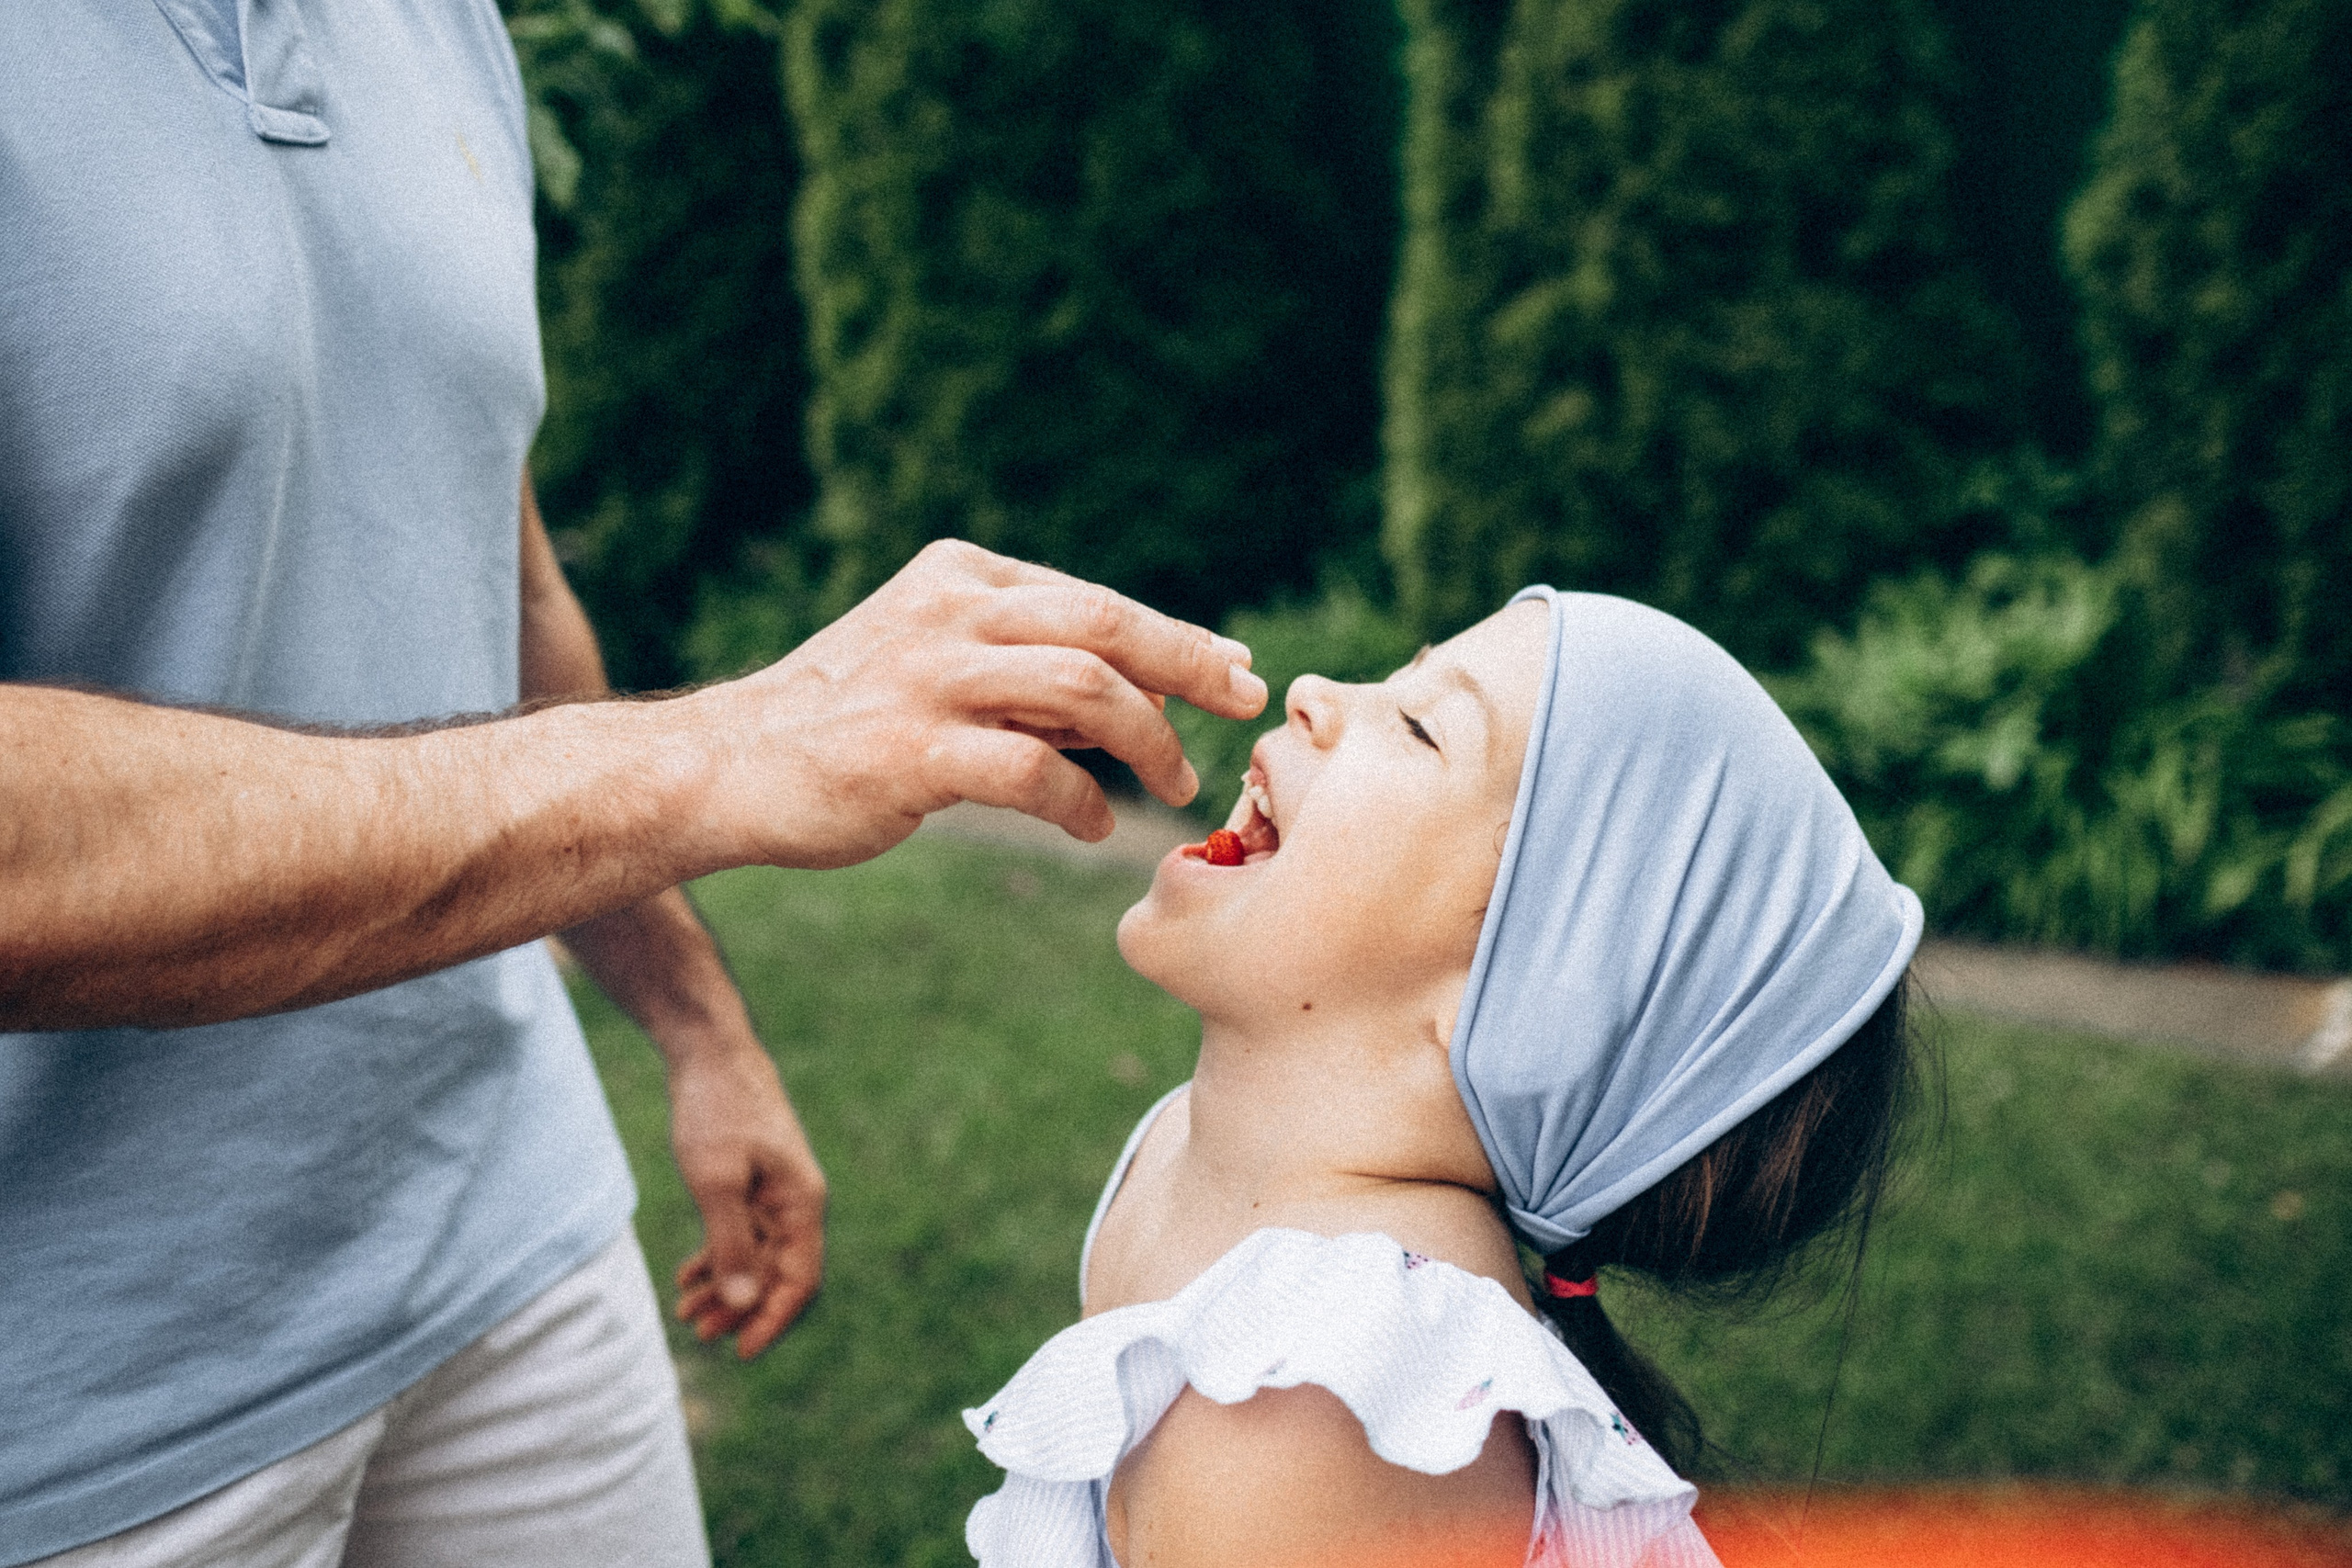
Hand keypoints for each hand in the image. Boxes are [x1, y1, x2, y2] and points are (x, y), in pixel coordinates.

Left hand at [664, 1036, 827, 1358]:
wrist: (711, 1053)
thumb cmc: (717, 1111)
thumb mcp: (716, 1182)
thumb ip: (731, 1244)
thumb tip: (741, 1305)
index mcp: (801, 1204)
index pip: (800, 1280)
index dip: (773, 1320)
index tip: (740, 1351)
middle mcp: (796, 1203)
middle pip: (777, 1274)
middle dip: (741, 1309)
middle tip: (699, 1335)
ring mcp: (775, 1193)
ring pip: (756, 1257)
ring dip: (725, 1288)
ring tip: (685, 1312)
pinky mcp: (752, 1182)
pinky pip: (741, 1234)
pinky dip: (718, 1258)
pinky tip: (688, 1275)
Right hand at [683, 540, 1268, 869]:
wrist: (725, 767)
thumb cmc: (844, 725)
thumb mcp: (938, 667)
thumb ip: (1028, 674)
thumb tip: (1141, 696)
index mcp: (959, 578)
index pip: (1094, 600)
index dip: (1176, 636)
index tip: (1234, 669)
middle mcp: (948, 613)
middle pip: (1106, 623)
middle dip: (1191, 663)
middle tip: (1243, 703)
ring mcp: (927, 679)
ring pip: (1082, 686)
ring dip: (1148, 738)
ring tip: (1174, 782)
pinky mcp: (908, 752)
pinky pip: (1033, 770)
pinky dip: (1082, 801)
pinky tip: (1095, 823)